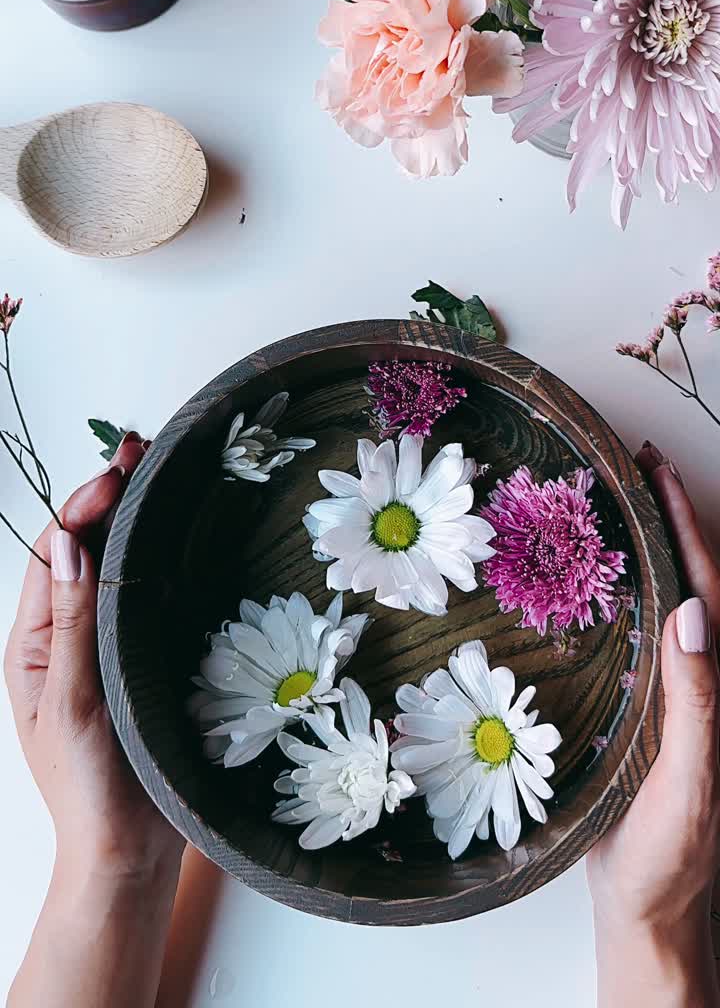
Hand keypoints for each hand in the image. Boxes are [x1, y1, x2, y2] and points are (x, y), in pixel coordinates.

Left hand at [4, 434, 181, 881]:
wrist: (128, 855)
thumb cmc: (87, 790)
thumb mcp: (72, 704)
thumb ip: (72, 624)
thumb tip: (74, 543)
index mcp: (34, 642)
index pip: (57, 553)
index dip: (83, 505)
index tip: (120, 469)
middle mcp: (68, 635)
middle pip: (87, 548)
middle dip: (110, 496)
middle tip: (144, 448)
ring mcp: (108, 647)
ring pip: (121, 569)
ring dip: (138, 521)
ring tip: (164, 474)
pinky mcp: (144, 661)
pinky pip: (151, 600)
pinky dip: (164, 561)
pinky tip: (186, 536)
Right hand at [587, 443, 719, 1006]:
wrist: (643, 911)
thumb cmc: (670, 859)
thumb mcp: (691, 787)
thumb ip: (700, 705)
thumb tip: (692, 613)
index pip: (707, 590)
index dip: (685, 526)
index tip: (656, 472)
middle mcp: (700, 681)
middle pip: (692, 583)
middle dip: (672, 519)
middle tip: (638, 465)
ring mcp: (672, 695)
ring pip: (665, 605)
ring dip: (648, 549)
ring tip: (618, 502)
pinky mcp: (641, 711)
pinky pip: (635, 638)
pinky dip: (621, 595)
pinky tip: (592, 580)